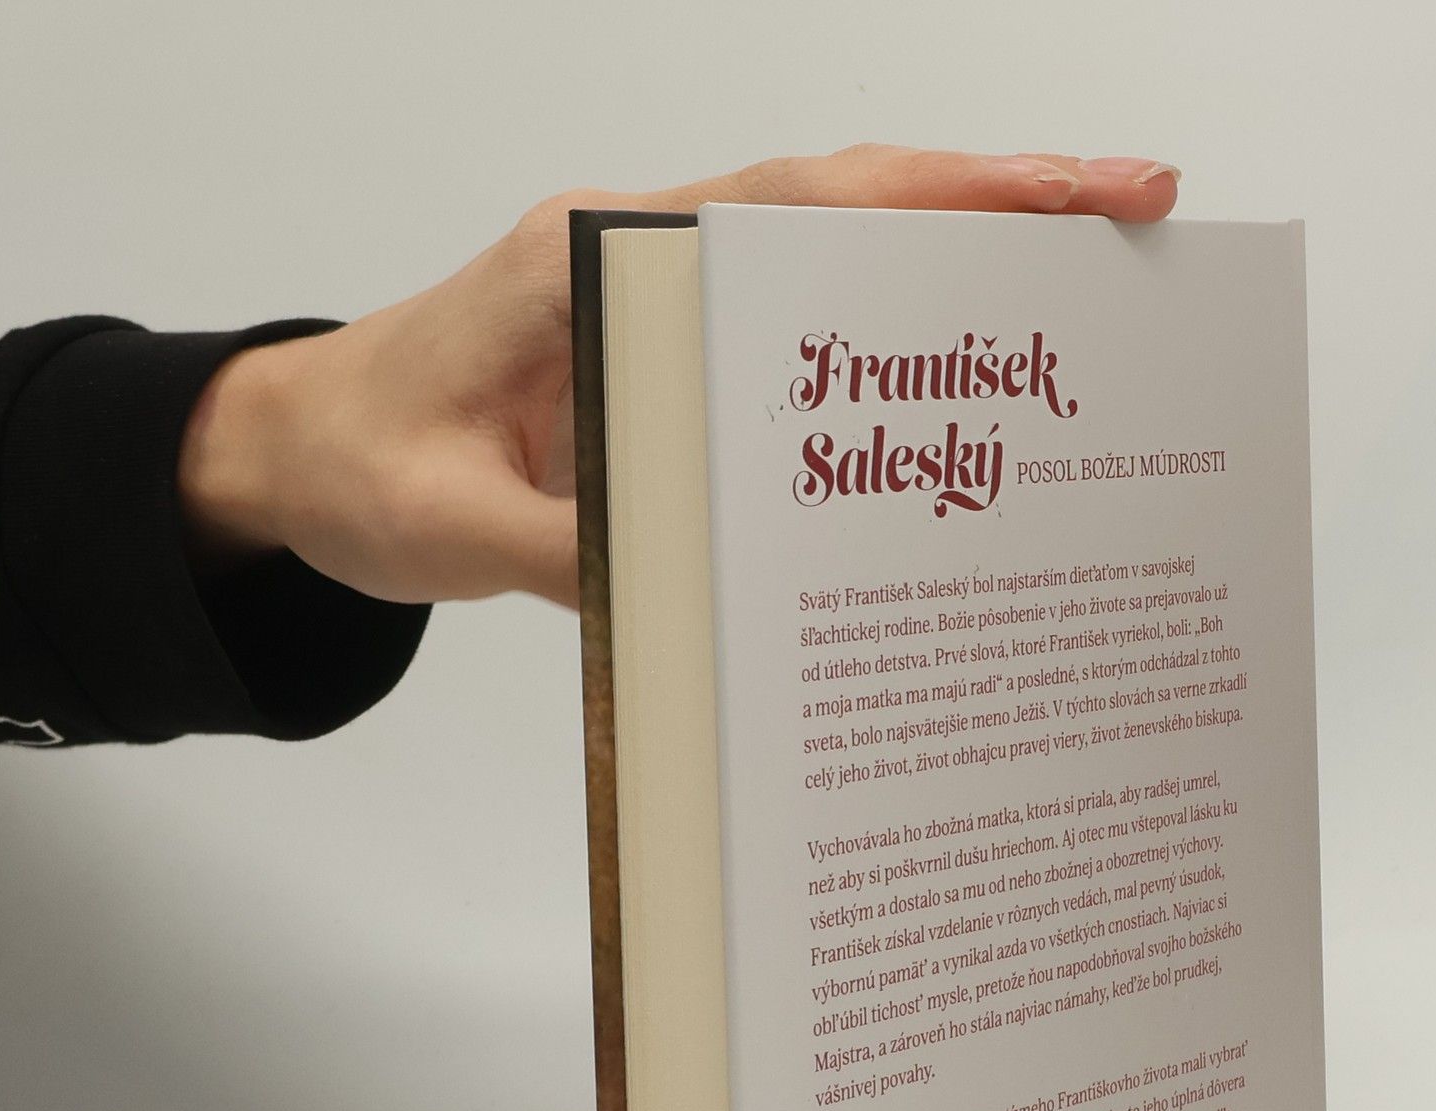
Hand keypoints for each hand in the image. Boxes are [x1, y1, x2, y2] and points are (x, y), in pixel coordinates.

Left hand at [177, 146, 1180, 610]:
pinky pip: (797, 328)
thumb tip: (719, 590)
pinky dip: (889, 334)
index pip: (800, 209)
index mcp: (595, 262)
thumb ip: (579, 551)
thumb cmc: (359, 468)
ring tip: (1089, 286)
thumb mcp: (449, 525)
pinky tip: (959, 369)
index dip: (942, 196)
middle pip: (849, 207)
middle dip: (999, 207)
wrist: (295, 455)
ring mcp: (660, 298)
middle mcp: (642, 257)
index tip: (1070, 197)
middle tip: (1140, 214)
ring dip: (959, 257)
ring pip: (836, 257)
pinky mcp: (667, 355)